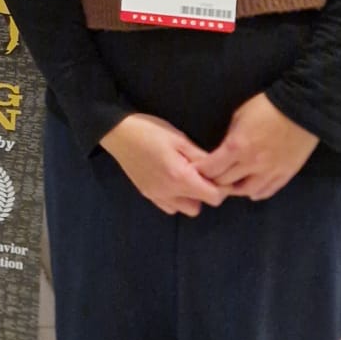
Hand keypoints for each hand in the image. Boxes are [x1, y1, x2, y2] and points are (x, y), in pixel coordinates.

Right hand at [102, 113, 226, 218]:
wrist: (118, 132)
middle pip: (199, 207)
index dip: (222, 187)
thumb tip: (219, 168)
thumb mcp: (180, 139)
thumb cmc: (151, 130)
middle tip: (201, 174)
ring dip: (190, 197)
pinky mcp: (146, 194)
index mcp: (180, 177)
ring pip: (183, 209)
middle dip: (205, 193)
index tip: (219, 174)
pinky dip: (175, 199)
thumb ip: (200, 157)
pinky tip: (171, 181)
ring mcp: (156, 196)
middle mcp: (169, 193)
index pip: (214, 197)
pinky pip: (168, 207)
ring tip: (186, 177)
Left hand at [199, 93, 317, 200]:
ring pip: (246, 192)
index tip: (195, 170)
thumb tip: (223, 150)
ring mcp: (269, 172)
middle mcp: (251, 164)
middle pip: (225, 183)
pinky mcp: (285, 175)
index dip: (200, 171)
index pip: (211, 169)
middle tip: (209, 178)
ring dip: (234, 189)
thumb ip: (230, 136)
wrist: (301, 107)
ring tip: (230, 184)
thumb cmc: (267, 106)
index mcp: (236, 147)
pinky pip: (267, 191)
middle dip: (213, 181)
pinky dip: (255, 192)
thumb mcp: (240, 115)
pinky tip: (250, 188)